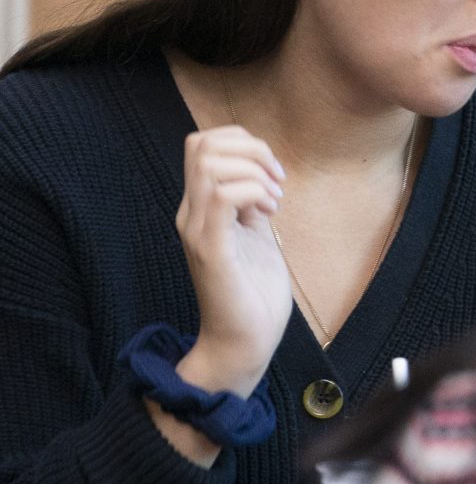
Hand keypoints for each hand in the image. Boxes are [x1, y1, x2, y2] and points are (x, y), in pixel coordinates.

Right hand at [172, 126, 292, 398]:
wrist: (246, 340)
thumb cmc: (254, 292)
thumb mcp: (257, 234)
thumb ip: (252, 204)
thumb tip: (260, 174)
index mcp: (200, 208)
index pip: (203, 144)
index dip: (243, 143)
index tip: (273, 176)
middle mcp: (190, 214)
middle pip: (202, 144)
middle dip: (252, 149)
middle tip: (276, 183)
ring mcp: (197, 230)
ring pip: (210, 163)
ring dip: (255, 171)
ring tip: (273, 202)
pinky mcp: (211, 249)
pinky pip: (224, 196)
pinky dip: (254, 192)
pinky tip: (268, 213)